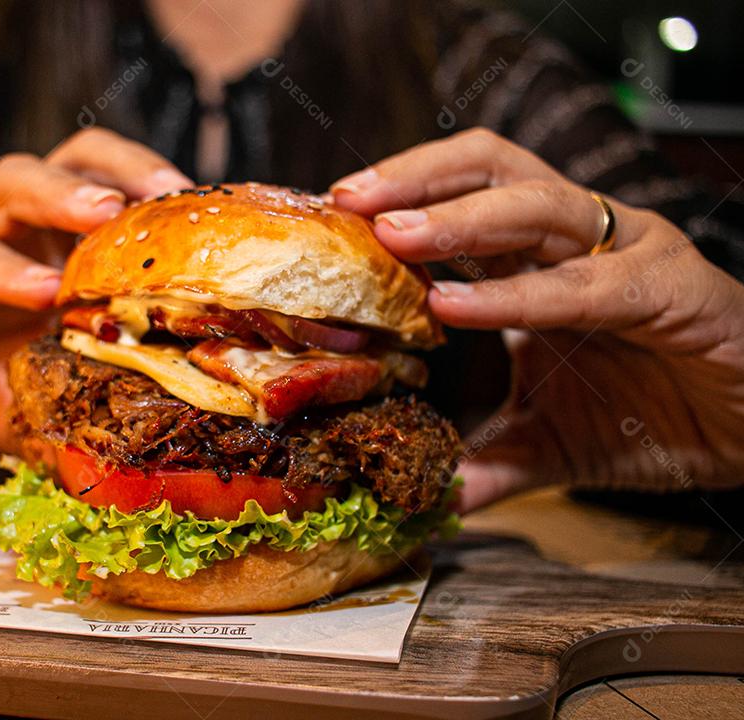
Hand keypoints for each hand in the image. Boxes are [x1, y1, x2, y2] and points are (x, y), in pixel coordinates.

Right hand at [0, 128, 191, 455]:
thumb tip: (158, 446)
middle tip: (174, 193)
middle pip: (74, 163)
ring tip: (106, 212)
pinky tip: (35, 289)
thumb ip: (90, 408)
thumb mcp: (43, 398)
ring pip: (13, 182)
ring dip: (64, 194)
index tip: (219, 216)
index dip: (164, 199)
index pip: (116, 198)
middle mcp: (15, 233)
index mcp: (55, 251)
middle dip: (127, 169)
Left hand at [331, 128, 743, 511]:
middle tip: (347, 200)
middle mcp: (579, 241)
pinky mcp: (671, 287)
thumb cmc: (655, 417)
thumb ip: (486, 462)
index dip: (397, 201)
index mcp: (539, 260)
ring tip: (391, 233)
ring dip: (458, 218)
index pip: (459, 200)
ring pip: (537, 205)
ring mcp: (626, 254)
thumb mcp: (545, 443)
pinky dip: (518, 294)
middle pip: (490, 169)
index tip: (332, 219)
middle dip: (415, 178)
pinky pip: (585, 285)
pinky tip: (457, 307)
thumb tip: (428, 498)